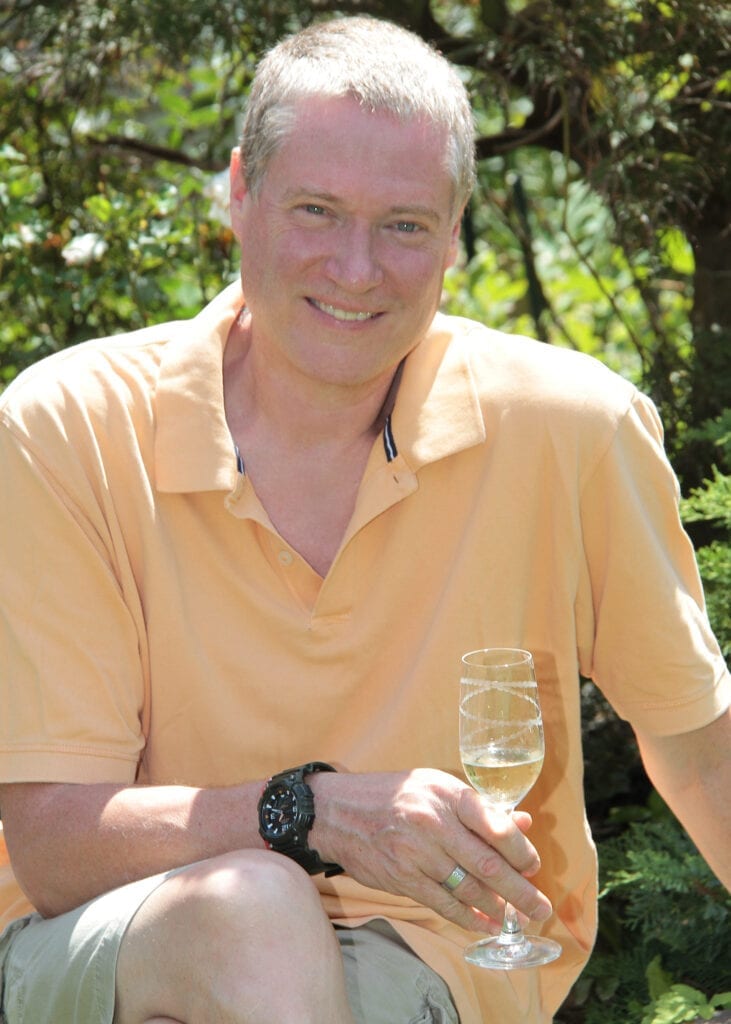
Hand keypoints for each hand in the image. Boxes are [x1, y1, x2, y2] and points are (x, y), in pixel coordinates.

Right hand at [309, 768, 552, 932]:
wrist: (339, 811)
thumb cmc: (394, 794)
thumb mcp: (437, 786)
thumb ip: (479, 807)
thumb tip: (523, 823)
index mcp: (446, 794)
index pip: (495, 825)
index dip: (521, 851)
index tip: (534, 866)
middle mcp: (433, 823)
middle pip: (487, 864)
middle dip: (520, 890)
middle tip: (540, 907)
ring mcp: (416, 853)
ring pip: (467, 888)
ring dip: (497, 908)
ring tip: (516, 919)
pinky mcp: (402, 878)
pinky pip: (443, 903)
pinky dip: (468, 917)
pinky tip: (484, 924)